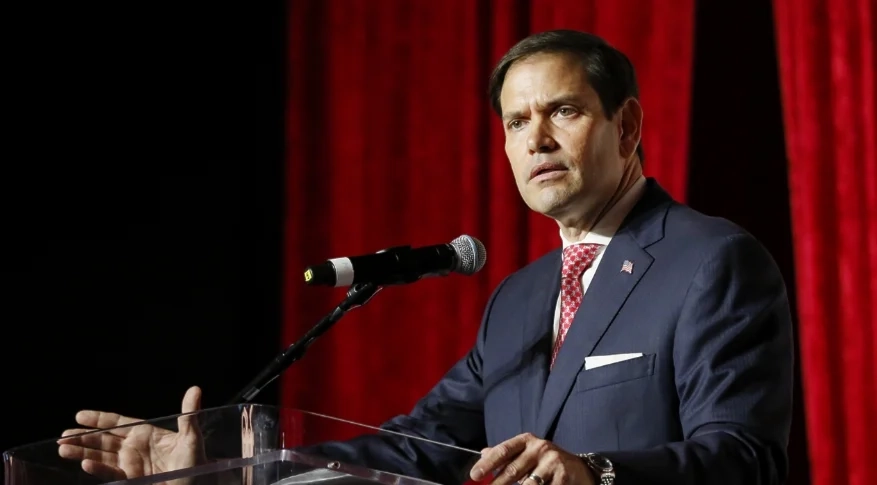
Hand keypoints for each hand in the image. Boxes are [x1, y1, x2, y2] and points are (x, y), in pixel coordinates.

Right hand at [58, 386, 206, 481]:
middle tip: (62, 436)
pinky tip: (86, 465)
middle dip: (84, 438)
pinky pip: (111, 473)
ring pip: (102, 457)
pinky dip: (99, 469)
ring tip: (63, 449)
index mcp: (147, 434)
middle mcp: (135, 448)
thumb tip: (195, 389)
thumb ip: (189, 415)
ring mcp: (131, 465)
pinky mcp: (131, 481)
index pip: (118, 423)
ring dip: (83, 453)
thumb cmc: (197, 463)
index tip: (79, 415)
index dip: (99, 419)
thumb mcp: (192, 438)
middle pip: (104, 440)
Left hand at [469, 433, 593, 484]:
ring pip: (528, 484)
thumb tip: (483, 454)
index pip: (503, 450)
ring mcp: (552, 461)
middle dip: (498, 483)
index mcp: (527, 440)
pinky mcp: (563, 476)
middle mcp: (539, 447)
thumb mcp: (527, 454)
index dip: (488, 463)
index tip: (474, 475)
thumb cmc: (547, 462)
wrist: (580, 470)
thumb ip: (507, 455)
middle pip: (513, 470)